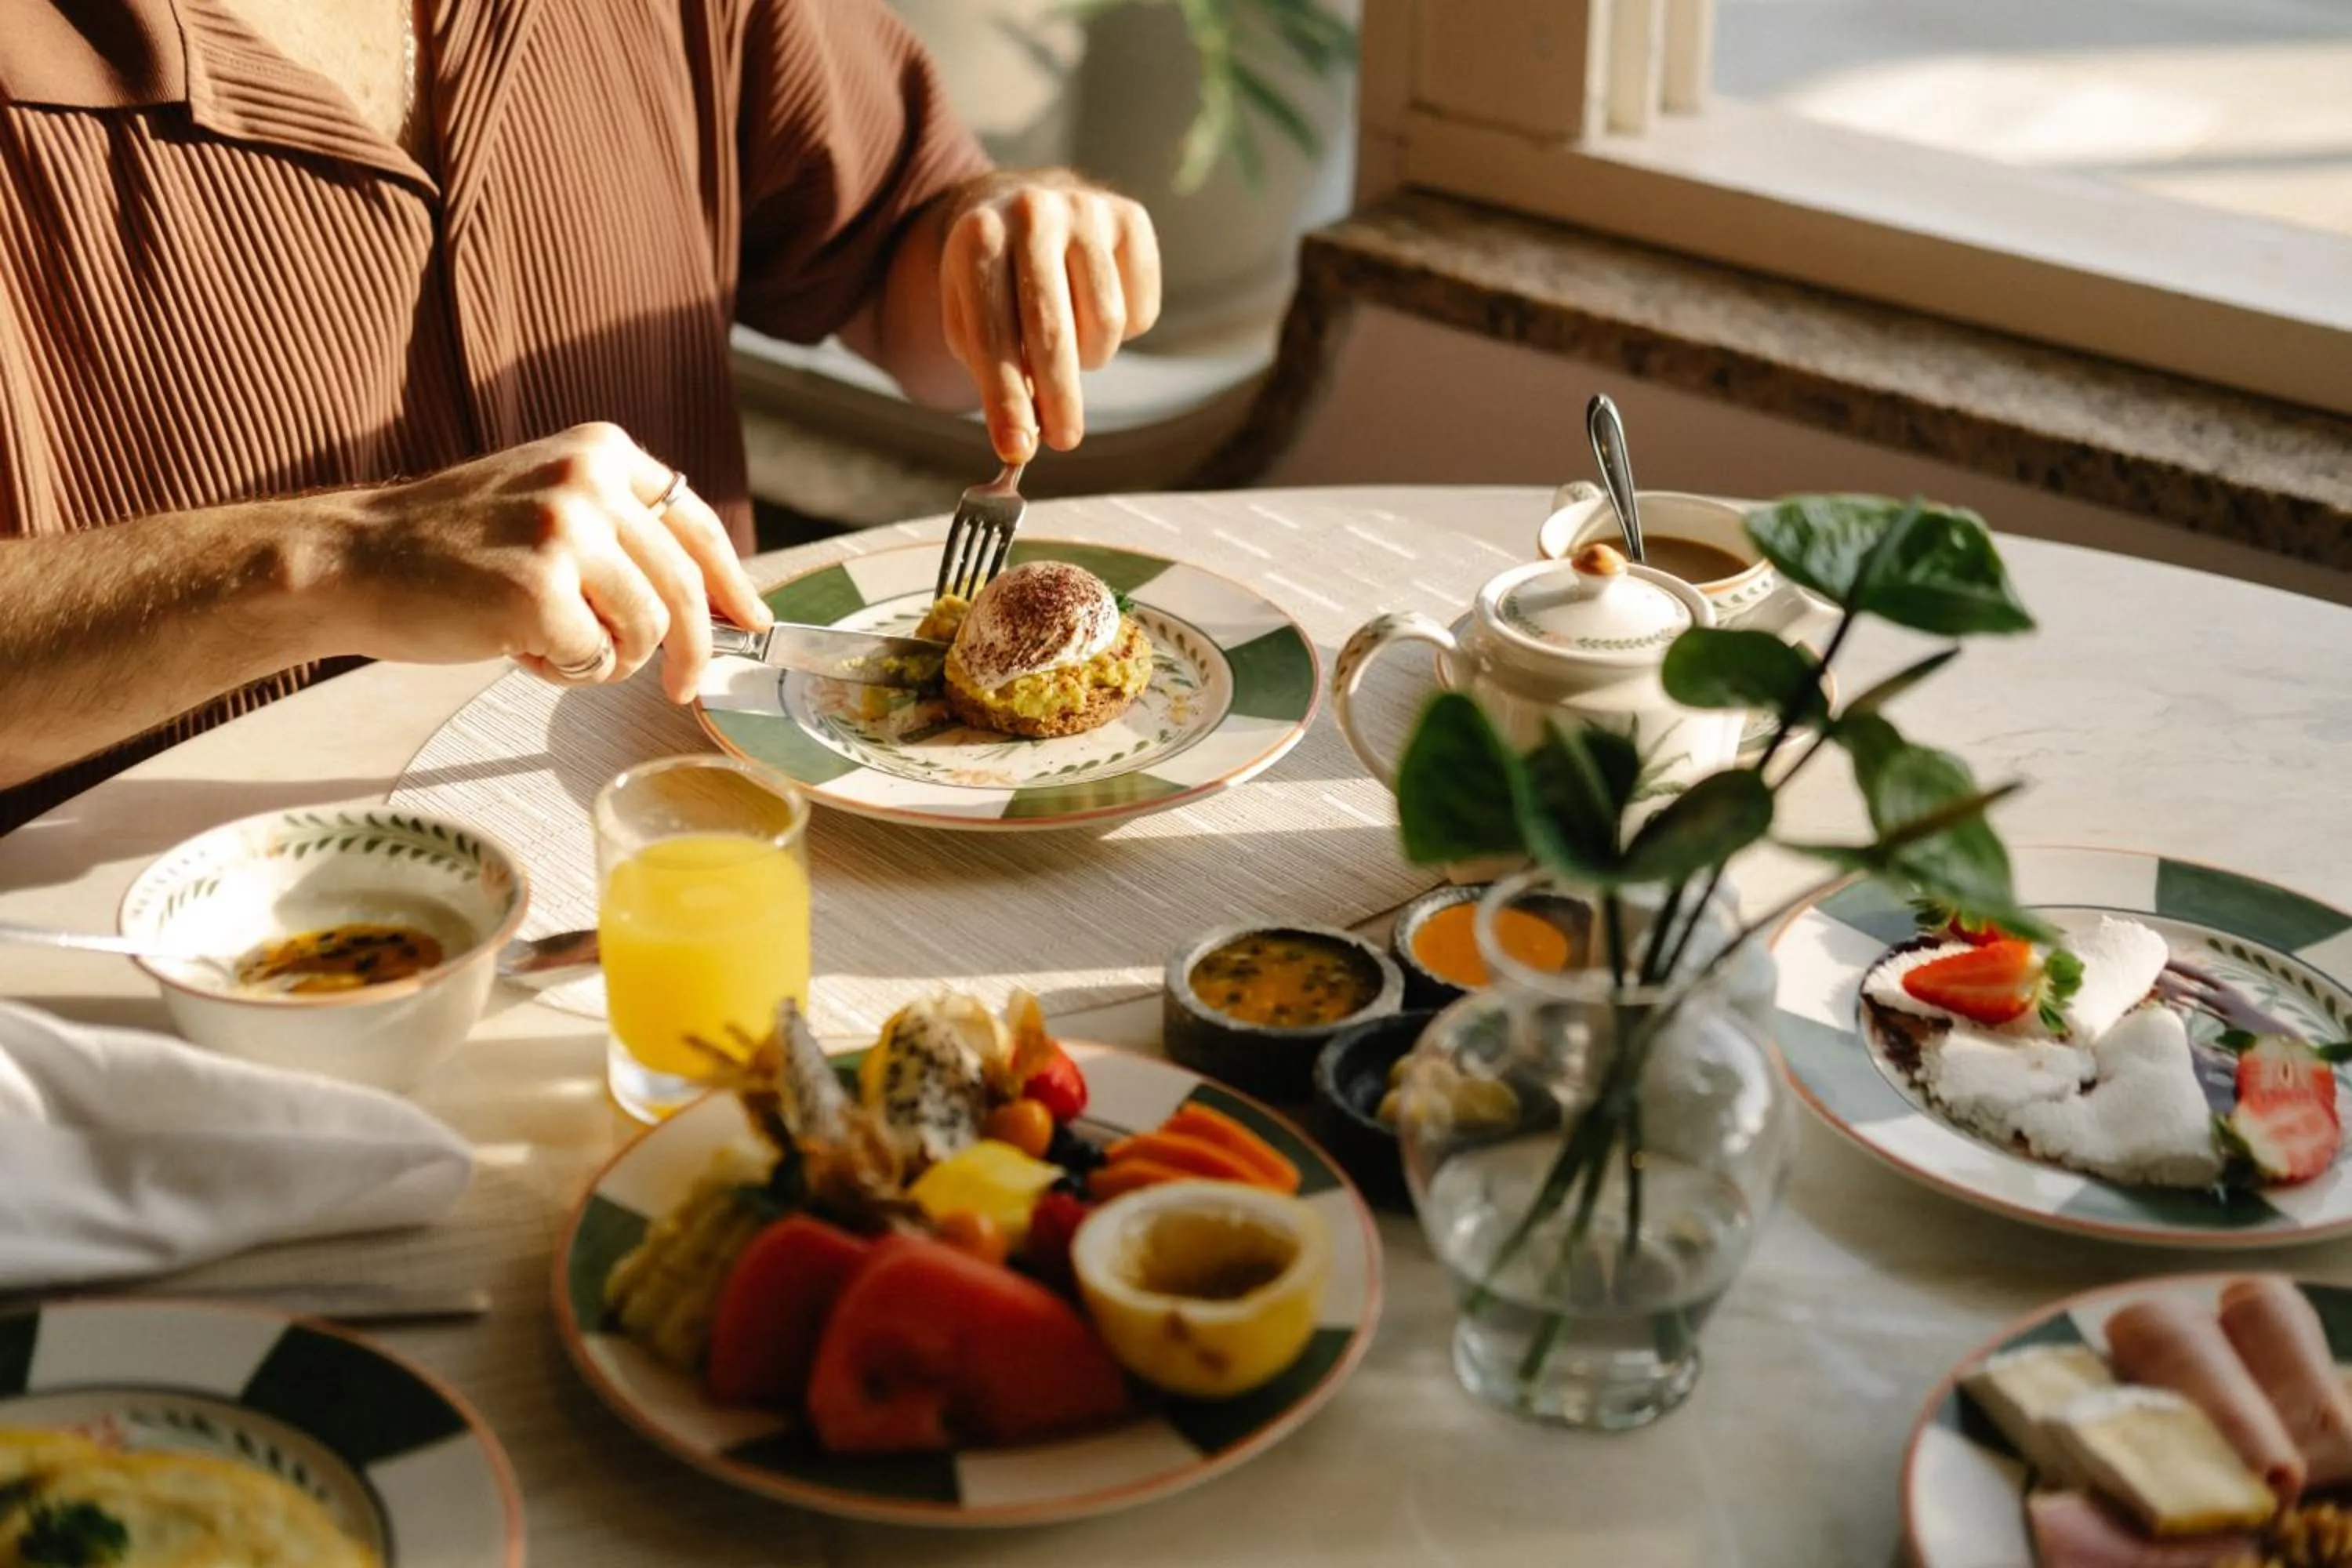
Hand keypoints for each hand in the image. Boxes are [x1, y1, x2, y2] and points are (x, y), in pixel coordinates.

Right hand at [329, 424, 772, 702]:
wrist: (350, 559)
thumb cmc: (450, 548)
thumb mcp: (545, 503)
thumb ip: (621, 533)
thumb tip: (715, 601)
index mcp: (601, 451)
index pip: (696, 522)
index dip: (733, 582)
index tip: (752, 623)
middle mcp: (590, 479)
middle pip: (685, 586)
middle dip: (693, 650)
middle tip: (683, 690)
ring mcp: (564, 532)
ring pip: (646, 629)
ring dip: (607, 659)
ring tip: (546, 642)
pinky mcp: (538, 589)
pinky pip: (594, 660)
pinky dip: (562, 671)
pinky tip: (512, 646)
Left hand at [937, 172, 1161, 462]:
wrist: (1020, 206)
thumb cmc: (993, 283)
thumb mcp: (970, 317)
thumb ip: (992, 373)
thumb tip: (1024, 439)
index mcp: (977, 238)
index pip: (993, 335)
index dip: (1005, 400)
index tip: (1017, 449)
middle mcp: (1033, 214)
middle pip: (1053, 330)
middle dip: (1058, 397)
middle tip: (1064, 439)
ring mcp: (1087, 211)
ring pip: (1105, 323)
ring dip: (1089, 357)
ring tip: (1068, 347)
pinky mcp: (1130, 217)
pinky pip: (1139, 309)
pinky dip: (1123, 330)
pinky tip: (1094, 310)